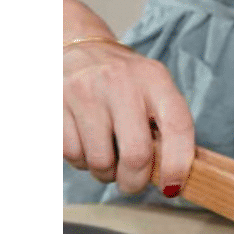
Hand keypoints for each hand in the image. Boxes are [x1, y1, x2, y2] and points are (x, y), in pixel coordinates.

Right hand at [63, 37, 194, 196]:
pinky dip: (81, 162)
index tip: (171, 187)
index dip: (178, 166)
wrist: (78, 46)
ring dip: (106, 174)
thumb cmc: (125, 81)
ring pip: (100, 162)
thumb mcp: (154, 90)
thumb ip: (167, 127)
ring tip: (108, 159)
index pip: (178, 127)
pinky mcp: (56, 102)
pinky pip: (72, 154)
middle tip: (132, 183)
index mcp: (155, 80)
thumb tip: (174, 178)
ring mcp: (85, 91)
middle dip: (135, 182)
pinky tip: (87, 146)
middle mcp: (121, 82)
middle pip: (136, 155)